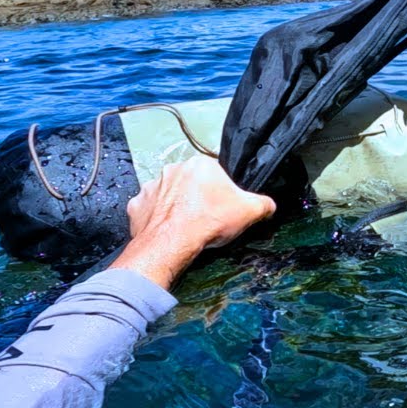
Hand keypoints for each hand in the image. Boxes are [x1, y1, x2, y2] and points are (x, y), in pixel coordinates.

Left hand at [110, 156, 275, 288]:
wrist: (172, 243)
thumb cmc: (209, 222)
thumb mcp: (249, 211)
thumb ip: (263, 204)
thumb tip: (269, 205)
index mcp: (200, 164)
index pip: (215, 174)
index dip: (221, 192)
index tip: (222, 207)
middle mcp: (173, 169)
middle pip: (189, 182)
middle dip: (196, 197)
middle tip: (204, 218)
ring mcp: (151, 186)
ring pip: (167, 195)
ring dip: (174, 206)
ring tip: (184, 227)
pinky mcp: (136, 205)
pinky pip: (148, 210)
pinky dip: (155, 219)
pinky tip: (165, 231)